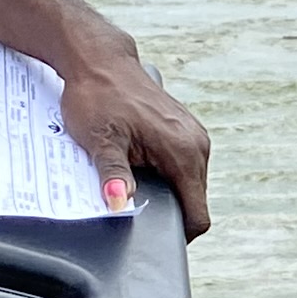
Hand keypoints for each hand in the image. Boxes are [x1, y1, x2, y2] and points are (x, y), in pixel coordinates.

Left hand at [58, 40, 215, 234]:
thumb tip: (120, 204)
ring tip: (134, 182)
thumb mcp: (100, 141)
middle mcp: (198, 144)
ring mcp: (195, 136)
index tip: (151, 236)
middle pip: (194, 202)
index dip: (177, 234)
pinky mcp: (187, 130)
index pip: (197, 214)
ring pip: (189, 185)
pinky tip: (140, 165)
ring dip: (166, 192)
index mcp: (184, 151)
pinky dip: (166, 175)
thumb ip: (114, 177)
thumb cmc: (98, 96)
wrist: (100, 61)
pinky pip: (184, 167)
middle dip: (167, 211)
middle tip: (132, 203)